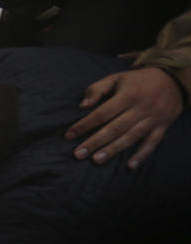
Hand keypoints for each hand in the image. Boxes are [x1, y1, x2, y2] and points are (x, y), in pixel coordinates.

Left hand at [65, 67, 182, 168]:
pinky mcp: (163, 126)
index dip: (85, 124)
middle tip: (78, 154)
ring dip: (113, 149)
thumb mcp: (117, 78)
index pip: (102, 113)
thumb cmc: (138, 81)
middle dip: (95, 142)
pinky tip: (130, 166)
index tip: (69, 135)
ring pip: (131, 137)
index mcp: (128, 95)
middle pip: (115, 128)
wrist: (173, 79)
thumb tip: (82, 106)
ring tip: (96, 160)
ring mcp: (153, 118)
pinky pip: (152, 143)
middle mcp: (141, 108)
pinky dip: (142, 155)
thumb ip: (98, 89)